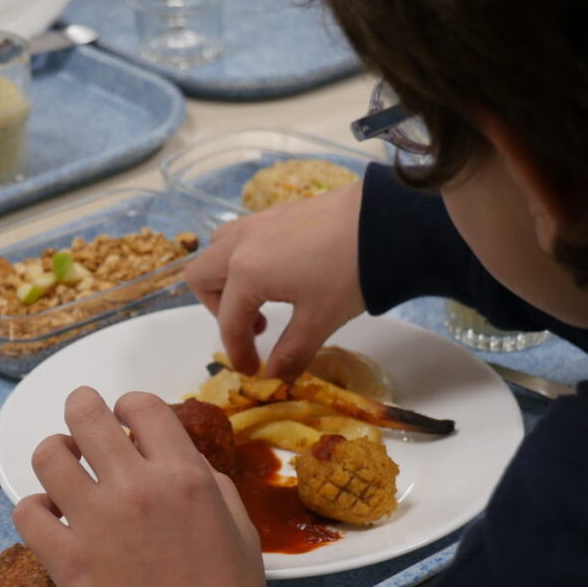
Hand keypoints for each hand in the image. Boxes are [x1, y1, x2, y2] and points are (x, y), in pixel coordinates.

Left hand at [13, 387, 265, 586]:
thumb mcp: (240, 526)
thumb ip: (208, 482)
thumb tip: (178, 461)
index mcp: (183, 475)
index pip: (141, 406)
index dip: (130, 404)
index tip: (126, 415)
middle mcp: (135, 487)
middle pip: (86, 415)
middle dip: (82, 407)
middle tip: (82, 416)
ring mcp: (94, 521)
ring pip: (48, 456)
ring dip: (56, 454)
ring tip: (65, 466)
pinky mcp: (64, 559)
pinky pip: (27, 511)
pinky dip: (35, 508)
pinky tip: (50, 516)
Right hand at [186, 179, 366, 379]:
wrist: (386, 221)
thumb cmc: (350, 271)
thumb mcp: (320, 319)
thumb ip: (292, 351)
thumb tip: (275, 375)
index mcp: (246, 272)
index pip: (229, 321)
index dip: (238, 352)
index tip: (253, 369)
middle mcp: (241, 243)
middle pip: (201, 276)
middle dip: (217, 308)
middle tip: (252, 326)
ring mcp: (257, 222)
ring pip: (218, 249)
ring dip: (228, 278)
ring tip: (263, 298)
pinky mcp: (277, 211)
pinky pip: (241, 236)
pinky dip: (246, 258)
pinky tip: (282, 274)